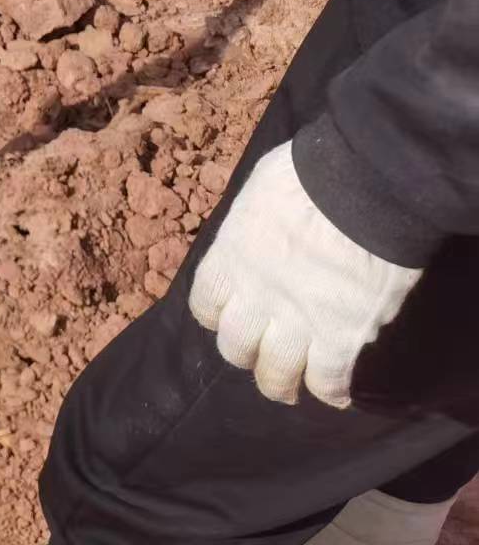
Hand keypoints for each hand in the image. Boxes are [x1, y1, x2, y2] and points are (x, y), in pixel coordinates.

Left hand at [189, 142, 422, 407]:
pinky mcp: (341, 337)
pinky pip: (327, 380)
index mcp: (229, 258)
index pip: (205, 306)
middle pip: (235, 347)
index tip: (231, 317)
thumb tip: (260, 229)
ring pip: (275, 375)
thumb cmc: (308, 174)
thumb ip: (251, 225)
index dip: (217, 317)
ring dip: (281, 385)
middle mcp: (253, 296)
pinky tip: (335, 393)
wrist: (363, 186)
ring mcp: (295, 321)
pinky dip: (330, 391)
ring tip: (292, 387)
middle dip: (246, 354)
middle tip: (262, 354)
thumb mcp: (256, 194)